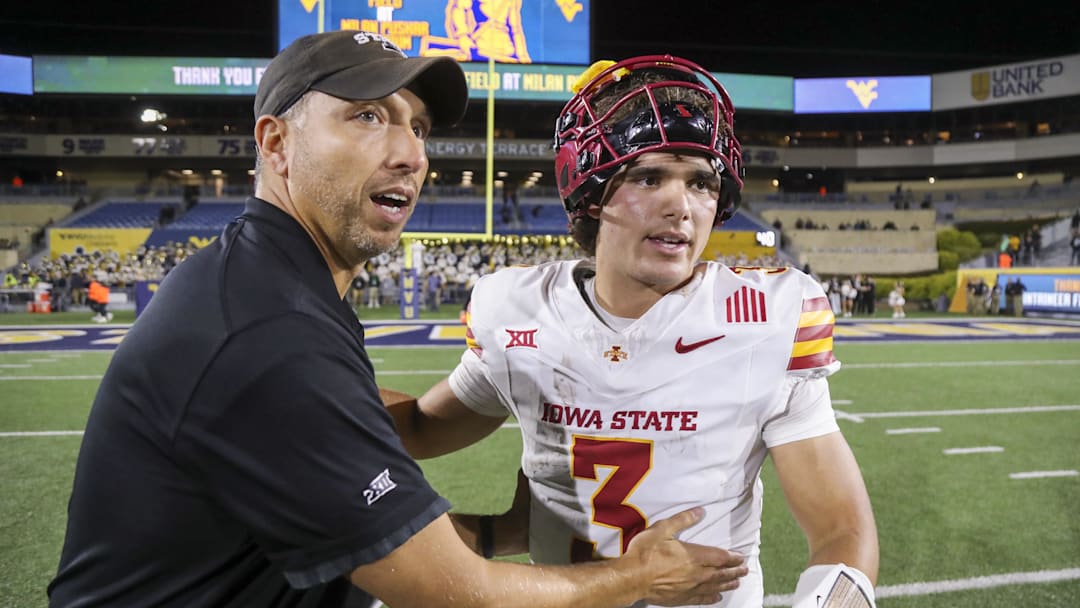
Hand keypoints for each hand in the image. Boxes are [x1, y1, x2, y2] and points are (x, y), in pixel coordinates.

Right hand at [620, 508, 747, 605]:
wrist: (632, 578)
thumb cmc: (645, 553)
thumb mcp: (662, 529)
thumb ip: (682, 520)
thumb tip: (700, 511)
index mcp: (693, 555)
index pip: (719, 556)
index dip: (732, 557)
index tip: (741, 557)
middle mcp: (696, 573)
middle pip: (721, 573)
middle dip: (734, 571)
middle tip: (745, 570)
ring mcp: (690, 587)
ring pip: (714, 586)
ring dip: (727, 584)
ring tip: (736, 583)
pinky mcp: (681, 598)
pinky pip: (701, 599)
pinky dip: (711, 598)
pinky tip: (717, 598)